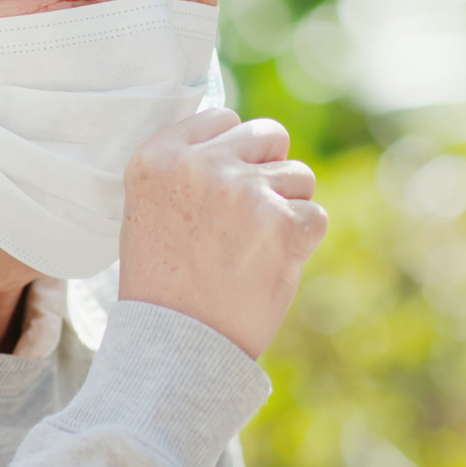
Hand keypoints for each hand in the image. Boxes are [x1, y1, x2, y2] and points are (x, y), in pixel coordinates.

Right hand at [117, 108, 327, 357]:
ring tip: (253, 249)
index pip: (224, 118)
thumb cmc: (163, 284)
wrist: (174, 348)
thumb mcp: (149, 209)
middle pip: (269, 134)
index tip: (221, 192)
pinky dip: (302, 242)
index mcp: (157, 156)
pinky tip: (271, 266)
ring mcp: (243, 191)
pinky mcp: (283, 223)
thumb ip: (188, 167)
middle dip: (268, 171)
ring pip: (299, 174)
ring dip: (287, 208)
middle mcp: (200, 164)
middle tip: (248, 219)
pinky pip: (316, 215)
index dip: (233, 155)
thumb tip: (245, 138)